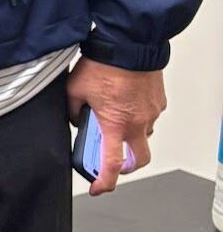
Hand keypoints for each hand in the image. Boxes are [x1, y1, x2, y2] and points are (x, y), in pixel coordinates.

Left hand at [66, 58, 163, 195]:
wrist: (129, 44)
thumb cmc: (104, 65)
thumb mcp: (74, 90)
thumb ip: (73, 111)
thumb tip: (77, 120)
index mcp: (115, 125)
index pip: (112, 164)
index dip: (105, 182)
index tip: (98, 188)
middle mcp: (138, 123)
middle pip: (139, 159)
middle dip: (128, 166)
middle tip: (114, 163)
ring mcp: (151, 112)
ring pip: (143, 135)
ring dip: (130, 135)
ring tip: (113, 121)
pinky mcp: (158, 101)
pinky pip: (148, 116)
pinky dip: (137, 117)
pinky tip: (123, 104)